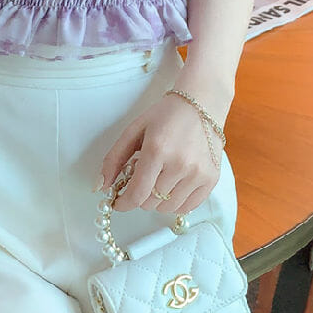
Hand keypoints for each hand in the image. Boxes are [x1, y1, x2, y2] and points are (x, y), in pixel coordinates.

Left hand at [99, 92, 223, 213]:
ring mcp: (198, 174)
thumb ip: (114, 158)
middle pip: (151, 203)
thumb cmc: (165, 115)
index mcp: (157, 149)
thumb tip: (101, 186)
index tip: (117, 202)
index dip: (123, 203)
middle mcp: (180, 164)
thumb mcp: (134, 130)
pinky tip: (172, 183)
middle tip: (142, 176)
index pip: (137, 194)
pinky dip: (175, 202)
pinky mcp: (211, 180)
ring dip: (157, 199)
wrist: (202, 104)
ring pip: (168, 208)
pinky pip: (187, 207)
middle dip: (140, 194)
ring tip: (159, 176)